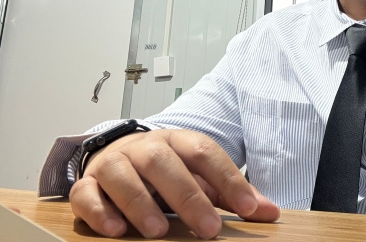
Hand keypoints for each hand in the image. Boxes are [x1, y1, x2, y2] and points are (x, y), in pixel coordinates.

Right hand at [69, 129, 279, 238]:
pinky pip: (87, 193)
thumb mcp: (201, 175)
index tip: (250, 209)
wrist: (118, 153)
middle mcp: (146, 148)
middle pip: (165, 164)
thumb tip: (270, 213)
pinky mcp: (88, 182)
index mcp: (179, 142)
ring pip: (123, 174)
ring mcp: (115, 163)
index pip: (206, 153)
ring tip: (159, 232)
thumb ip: (232, 193)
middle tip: (209, 229)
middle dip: (188, 196)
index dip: (229, 180)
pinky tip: (116, 231)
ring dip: (141, 203)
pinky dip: (99, 211)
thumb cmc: (167, 169)